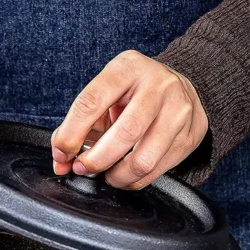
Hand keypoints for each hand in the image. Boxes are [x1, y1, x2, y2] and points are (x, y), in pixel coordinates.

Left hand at [52, 50, 207, 189]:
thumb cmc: (133, 94)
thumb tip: (60, 162)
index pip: (91, 102)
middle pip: (124, 134)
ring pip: (142, 160)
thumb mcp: (105, 94)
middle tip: (82, 168)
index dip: (71, 135)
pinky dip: (131, 181)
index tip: (62, 154)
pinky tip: (123, 174)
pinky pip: (154, 171)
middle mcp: (158, 86)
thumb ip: (78, 126)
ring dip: (116, 176)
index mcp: (127, 68)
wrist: (181, 88)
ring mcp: (177, 112)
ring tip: (106, 174)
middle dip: (95, 160)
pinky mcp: (188, 137)